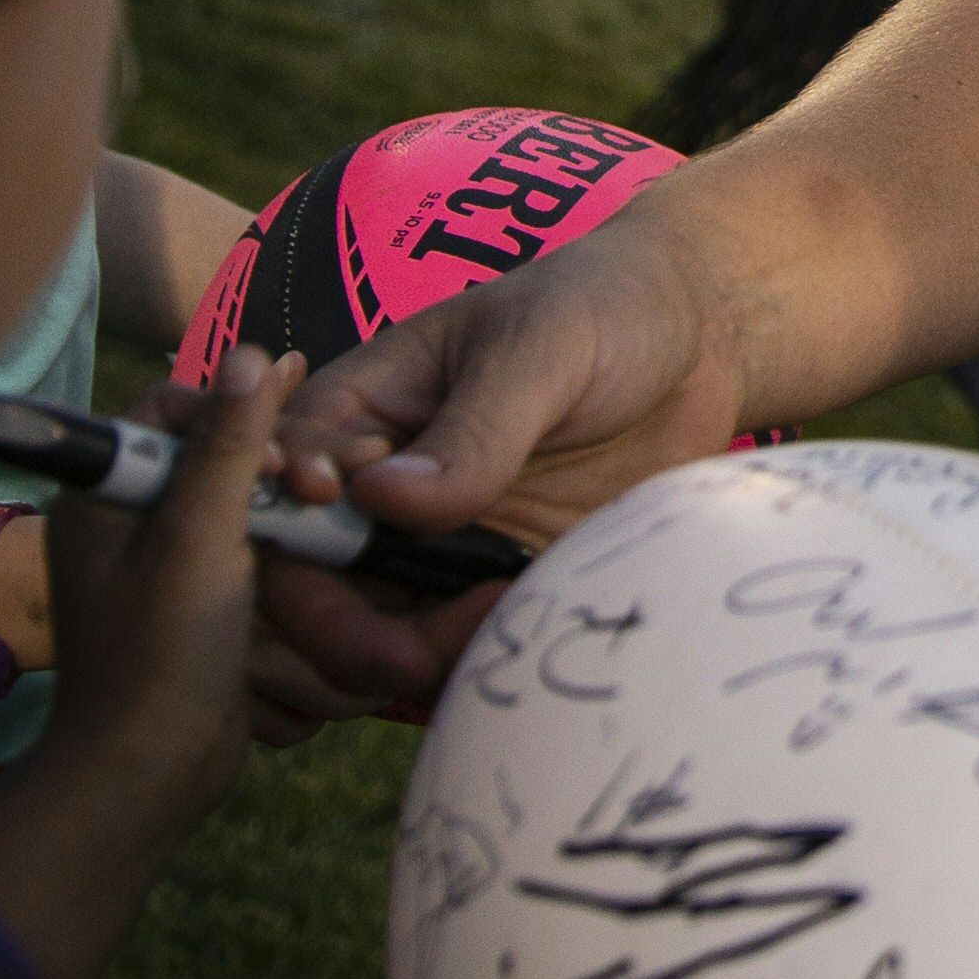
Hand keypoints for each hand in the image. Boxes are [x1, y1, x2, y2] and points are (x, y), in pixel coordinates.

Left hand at [0, 351, 300, 978]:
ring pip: (244, 498)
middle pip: (216, 450)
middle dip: (278, 461)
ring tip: (340, 510)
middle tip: (329, 483)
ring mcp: (167, 561)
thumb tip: (256, 352)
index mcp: (103, 494)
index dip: (235, 412)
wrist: (148, 774)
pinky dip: (293, 545)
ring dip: (294, 505)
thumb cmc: (159, 655)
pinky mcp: (202, 599)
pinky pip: (255, 546)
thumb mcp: (196, 540)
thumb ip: (226, 447)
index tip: (286, 448)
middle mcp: (130, 518)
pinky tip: (335, 541)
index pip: (172, 407)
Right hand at [247, 208, 756, 734]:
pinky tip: (527, 634)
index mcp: (356, 411)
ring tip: (498, 624)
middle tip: (412, 655)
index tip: (356, 530)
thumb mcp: (543, 346)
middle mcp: (375, 492)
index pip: (276, 489)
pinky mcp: (489, 588)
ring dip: (406, 665)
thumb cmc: (605, 310)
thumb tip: (381, 497)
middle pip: (304, 588)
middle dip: (339, 637)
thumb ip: (475, 422)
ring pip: (369, 639)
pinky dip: (467, 668)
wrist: (702, 349)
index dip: (288, 534)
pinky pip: (452, 652)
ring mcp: (430, 548)